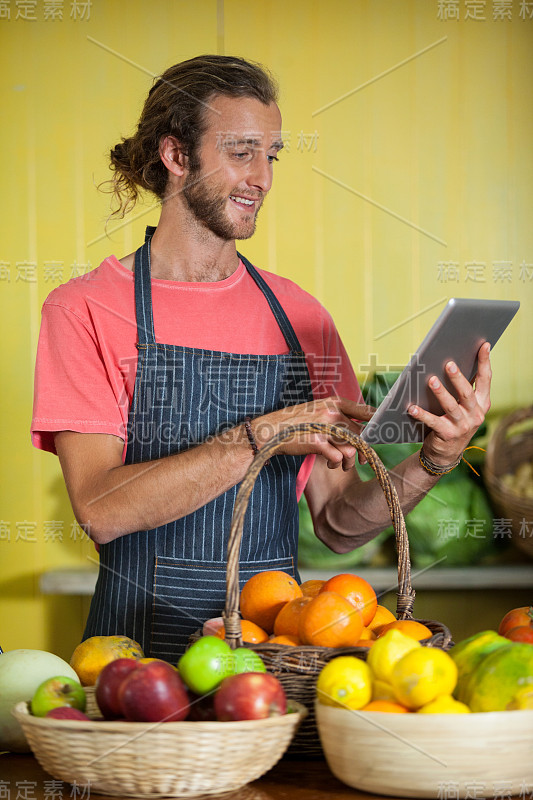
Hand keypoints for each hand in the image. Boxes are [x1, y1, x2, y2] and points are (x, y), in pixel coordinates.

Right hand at [252, 397, 373, 470]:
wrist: (269, 431)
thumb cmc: (294, 423)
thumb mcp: (316, 410)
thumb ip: (336, 414)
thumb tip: (359, 427)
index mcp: (333, 402)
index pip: (366, 411)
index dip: (378, 423)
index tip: (383, 433)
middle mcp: (331, 412)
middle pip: (361, 433)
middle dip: (363, 449)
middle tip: (360, 459)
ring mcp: (324, 427)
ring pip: (352, 447)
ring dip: (350, 460)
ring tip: (343, 465)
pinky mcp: (316, 442)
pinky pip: (338, 457)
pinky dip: (336, 463)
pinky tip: (330, 464)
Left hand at [407, 341, 491, 465]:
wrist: (446, 453)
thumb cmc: (453, 422)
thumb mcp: (463, 407)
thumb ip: (463, 389)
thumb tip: (451, 362)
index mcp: (482, 403)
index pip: (485, 379)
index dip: (484, 362)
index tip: (483, 345)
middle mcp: (476, 414)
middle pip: (467, 393)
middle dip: (458, 377)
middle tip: (449, 363)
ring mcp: (463, 426)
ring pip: (451, 406)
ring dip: (441, 393)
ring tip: (431, 380)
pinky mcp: (448, 435)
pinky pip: (433, 422)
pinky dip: (421, 414)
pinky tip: (411, 407)